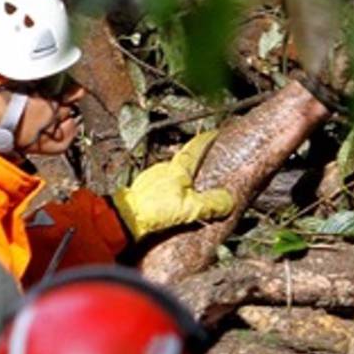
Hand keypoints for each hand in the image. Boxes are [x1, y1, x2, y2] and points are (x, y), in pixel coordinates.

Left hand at [112, 131, 233, 239]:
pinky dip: (169, 192)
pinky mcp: (142, 191)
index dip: (206, 140)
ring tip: (191, 194)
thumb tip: (229, 201)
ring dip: (181, 181)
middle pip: (183, 162)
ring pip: (171, 175)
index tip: (214, 133)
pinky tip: (172, 205)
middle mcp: (163, 168)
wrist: (124, 219)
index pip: (194, 148)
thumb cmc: (155, 210)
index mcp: (177, 168)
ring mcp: (151, 178)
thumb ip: (211, 204)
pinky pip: (161, 187)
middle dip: (195, 165)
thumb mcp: (190, 208)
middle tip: (207, 169)